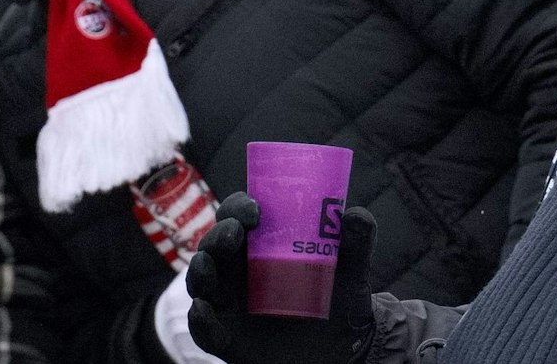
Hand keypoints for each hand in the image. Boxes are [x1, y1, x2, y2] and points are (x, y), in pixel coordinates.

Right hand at [185, 192, 376, 363]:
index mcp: (262, 246)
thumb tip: (354, 215)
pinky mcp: (228, 339)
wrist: (342, 353)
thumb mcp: (351, 275)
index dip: (238, 207)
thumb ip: (357, 244)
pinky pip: (205, 331)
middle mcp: (239, 272)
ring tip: (208, 265)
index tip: (255, 209)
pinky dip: (200, 321)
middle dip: (218, 236)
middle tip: (235, 233)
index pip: (238, 217)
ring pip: (201, 282)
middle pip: (215, 245)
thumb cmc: (339, 305)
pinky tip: (203, 310)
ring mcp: (230, 305)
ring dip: (199, 269)